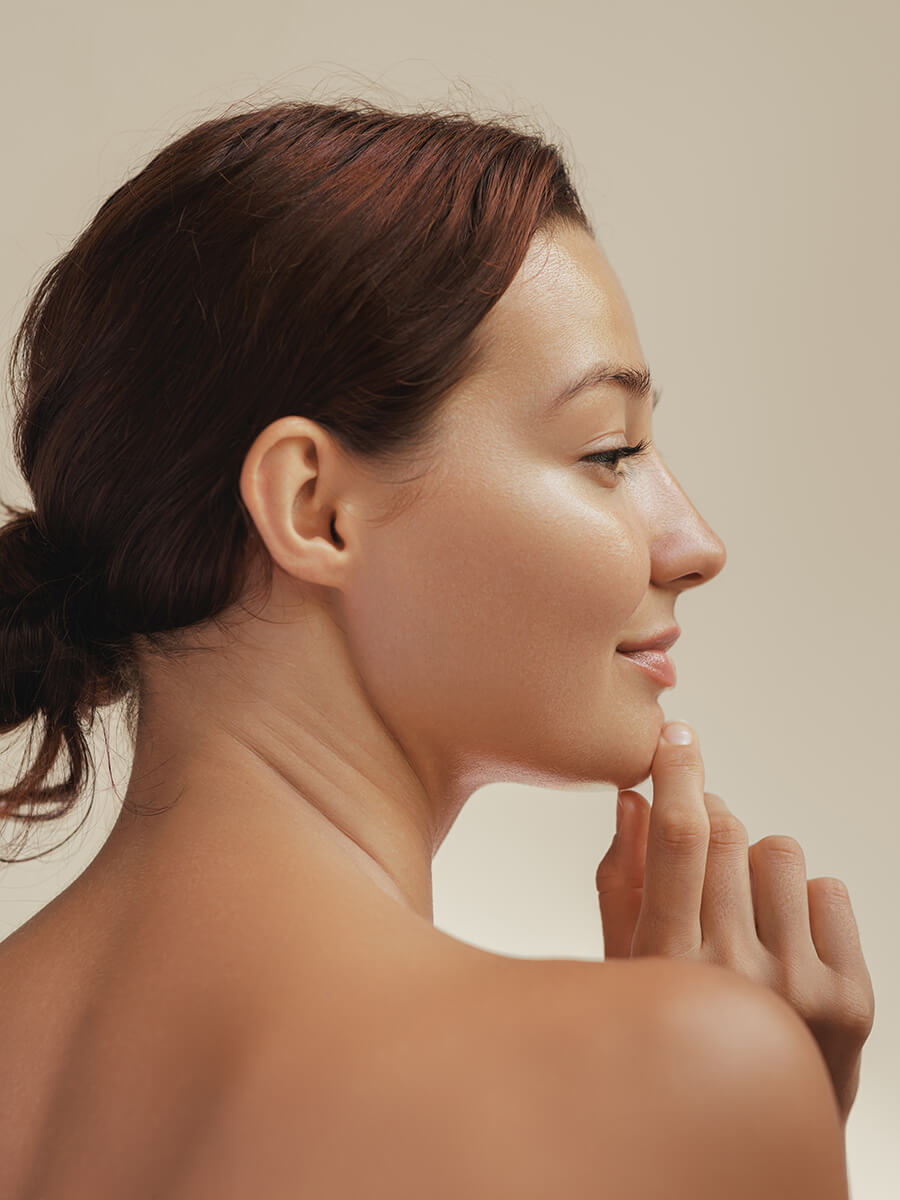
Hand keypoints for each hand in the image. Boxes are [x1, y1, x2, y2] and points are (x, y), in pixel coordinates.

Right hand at [594, 720, 874, 1125]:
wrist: (747, 1138)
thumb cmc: (666, 1039)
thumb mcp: (623, 967)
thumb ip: (621, 881)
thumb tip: (634, 799)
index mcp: (666, 966)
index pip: (679, 842)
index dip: (678, 775)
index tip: (677, 736)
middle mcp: (736, 976)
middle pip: (728, 834)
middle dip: (707, 819)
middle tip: (697, 845)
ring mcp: (802, 990)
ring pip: (780, 852)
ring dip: (754, 865)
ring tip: (742, 915)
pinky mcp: (852, 1000)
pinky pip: (830, 888)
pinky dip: (802, 901)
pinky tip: (781, 941)